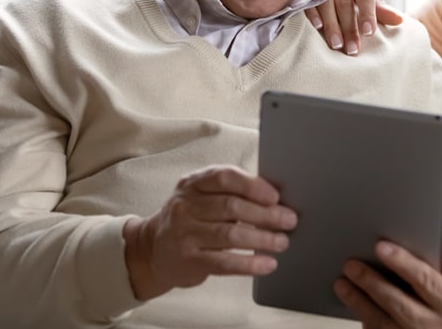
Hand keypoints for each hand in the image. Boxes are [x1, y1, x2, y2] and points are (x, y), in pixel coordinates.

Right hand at [122, 165, 296, 300]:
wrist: (152, 249)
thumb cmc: (189, 218)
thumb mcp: (200, 196)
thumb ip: (229, 192)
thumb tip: (274, 198)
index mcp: (192, 183)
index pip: (224, 177)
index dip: (253, 186)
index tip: (276, 196)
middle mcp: (185, 206)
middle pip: (231, 207)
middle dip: (266, 214)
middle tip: (289, 220)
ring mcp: (185, 234)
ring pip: (230, 235)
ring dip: (262, 239)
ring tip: (282, 242)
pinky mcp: (189, 260)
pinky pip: (224, 263)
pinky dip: (249, 264)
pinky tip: (267, 264)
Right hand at [307, 0, 403, 55]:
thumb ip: (378, 2)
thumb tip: (399, 21)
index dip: (367, 13)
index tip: (370, 32)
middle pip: (345, 2)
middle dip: (349, 27)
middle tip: (352, 50)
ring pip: (326, 2)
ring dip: (331, 25)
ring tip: (337, 45)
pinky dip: (312, 12)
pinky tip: (317, 27)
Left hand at [333, 230, 441, 328]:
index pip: (423, 279)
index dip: (401, 262)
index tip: (381, 246)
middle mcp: (431, 325)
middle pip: (396, 301)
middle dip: (371, 282)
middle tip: (350, 265)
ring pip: (382, 322)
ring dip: (360, 303)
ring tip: (342, 285)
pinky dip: (366, 323)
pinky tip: (354, 308)